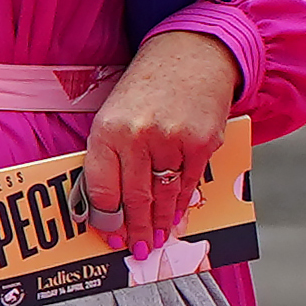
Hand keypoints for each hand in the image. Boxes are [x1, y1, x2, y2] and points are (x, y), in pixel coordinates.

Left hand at [79, 29, 241, 257]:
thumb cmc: (144, 88)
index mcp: (108, 132)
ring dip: (160, 223)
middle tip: (135, 250)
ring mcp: (174, 141)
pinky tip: (176, 217)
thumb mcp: (112, 115)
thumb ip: (109, 155)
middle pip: (135, 198)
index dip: (105, 219)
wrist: (191, 54)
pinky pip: (190, 183)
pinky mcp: (204, 143)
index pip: (102, 189)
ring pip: (164, 195)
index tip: (108, 235)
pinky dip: (182, 204)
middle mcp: (139, 138)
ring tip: (155, 241)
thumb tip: (108, 202)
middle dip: (134, 229)